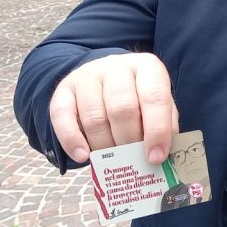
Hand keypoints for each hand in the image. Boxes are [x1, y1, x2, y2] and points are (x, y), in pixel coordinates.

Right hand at [49, 53, 178, 165]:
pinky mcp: (64, 88)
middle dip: (129, 141)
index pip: (154, 97)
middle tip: (132, 160)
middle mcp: (116, 66)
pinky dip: (72, 141)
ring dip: (104, 146)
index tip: (155, 157)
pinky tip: (83, 156)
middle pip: (122, 108)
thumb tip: (161, 155)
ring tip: (112, 160)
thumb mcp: (158, 105)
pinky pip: (63, 117)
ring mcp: (88, 75)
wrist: (105, 79)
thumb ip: (164, 126)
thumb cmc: (138, 97)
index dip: (156, 130)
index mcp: (147, 66)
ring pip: (95, 118)